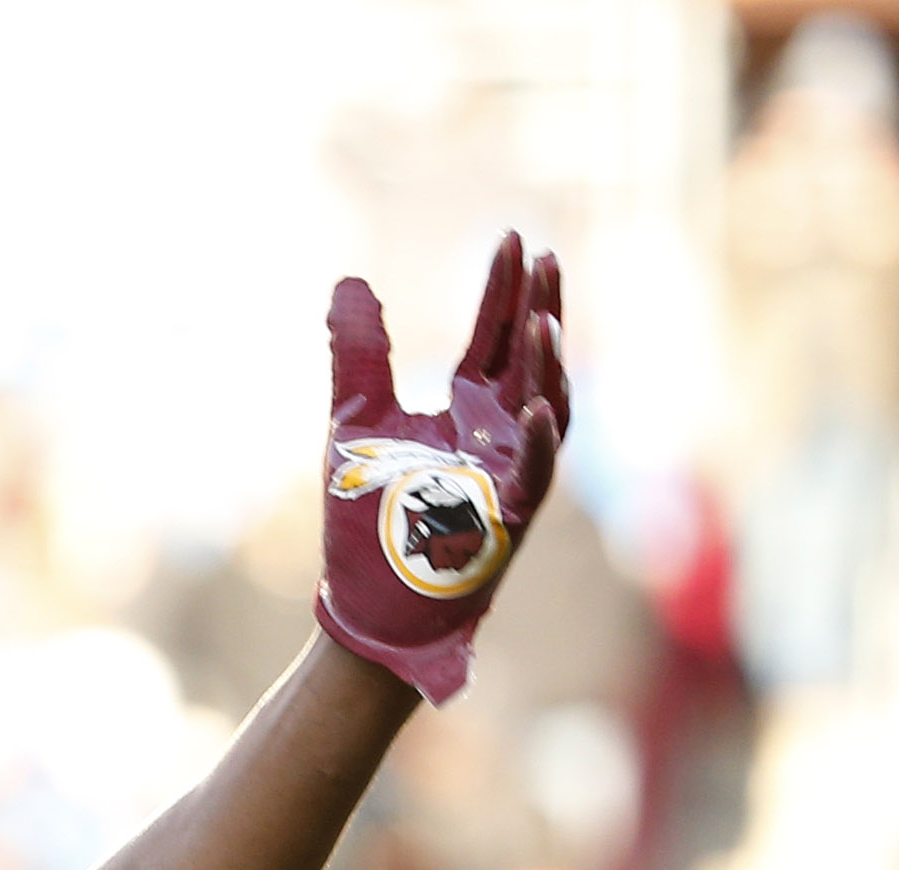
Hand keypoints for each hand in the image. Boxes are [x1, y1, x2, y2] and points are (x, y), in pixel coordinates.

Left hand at [315, 233, 566, 704]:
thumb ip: (360, 353)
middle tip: (544, 257)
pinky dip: (538, 442)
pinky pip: (534, 475)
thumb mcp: (356, 420)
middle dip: (540, 308)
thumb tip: (351, 280)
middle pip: (531, 359)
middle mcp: (500, 433)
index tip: (511, 238)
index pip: (495, 334)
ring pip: (546, 408)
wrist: (367, 602)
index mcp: (469, 407)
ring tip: (542, 318)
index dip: (503, 288)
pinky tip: (538, 406)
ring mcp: (511, 473)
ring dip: (547, 365)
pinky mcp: (508, 518)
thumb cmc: (369, 518)